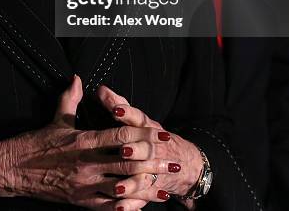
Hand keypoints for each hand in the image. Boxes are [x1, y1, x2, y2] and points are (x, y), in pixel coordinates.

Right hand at [0, 75, 151, 208]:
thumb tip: (77, 78)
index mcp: (83, 141)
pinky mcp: (81, 202)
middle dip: (154, 163)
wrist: (13, 171)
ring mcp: (84, 186)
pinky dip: (128, 206)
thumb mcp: (55, 119)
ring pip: (122, 187)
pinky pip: (109, 207)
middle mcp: (87, 164)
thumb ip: (70, 98)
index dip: (144, 135)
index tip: (162, 134)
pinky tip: (142, 205)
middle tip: (174, 162)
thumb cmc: (35, 143)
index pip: (120, 137)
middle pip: (128, 163)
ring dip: (146, 188)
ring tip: (166, 188)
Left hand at [97, 85, 203, 208]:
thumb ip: (120, 104)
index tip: (115, 109)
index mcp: (148, 127)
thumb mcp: (140, 119)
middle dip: (135, 148)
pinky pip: (142, 198)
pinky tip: (120, 207)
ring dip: (133, 180)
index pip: (138, 117)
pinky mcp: (152, 189)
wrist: (187, 164)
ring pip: (145, 175)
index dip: (127, 113)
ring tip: (119, 185)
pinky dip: (132, 203)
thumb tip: (101, 90)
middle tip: (123, 149)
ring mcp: (155, 170)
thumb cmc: (154, 136)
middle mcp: (153, 147)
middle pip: (145, 147)